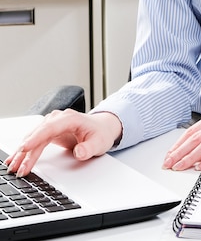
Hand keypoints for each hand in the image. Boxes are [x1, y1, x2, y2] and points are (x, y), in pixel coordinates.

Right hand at [5, 109, 122, 176]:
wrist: (102, 128)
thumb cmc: (100, 133)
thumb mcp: (99, 143)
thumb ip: (89, 148)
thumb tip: (79, 152)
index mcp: (70, 119)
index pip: (50, 128)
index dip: (36, 138)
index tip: (25, 148)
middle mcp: (59, 119)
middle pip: (38, 134)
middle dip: (26, 151)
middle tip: (18, 168)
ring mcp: (53, 124)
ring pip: (33, 138)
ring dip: (22, 152)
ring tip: (13, 167)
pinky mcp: (49, 131)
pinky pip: (34, 140)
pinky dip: (25, 150)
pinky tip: (15, 158)